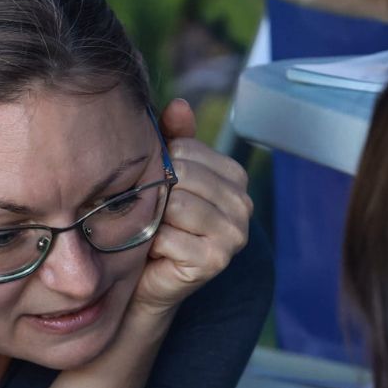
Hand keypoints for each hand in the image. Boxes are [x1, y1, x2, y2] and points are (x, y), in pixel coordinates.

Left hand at [133, 99, 252, 314]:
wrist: (145, 282)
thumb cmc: (154, 225)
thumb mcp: (163, 176)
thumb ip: (173, 138)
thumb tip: (179, 104)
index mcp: (234, 177)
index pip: (186, 150)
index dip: (159, 167)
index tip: (155, 189)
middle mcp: (243, 204)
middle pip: (182, 174)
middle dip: (155, 193)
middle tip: (149, 214)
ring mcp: (234, 234)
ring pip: (175, 204)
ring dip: (152, 219)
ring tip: (152, 231)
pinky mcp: (217, 260)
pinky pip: (170, 235)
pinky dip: (153, 244)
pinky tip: (155, 253)